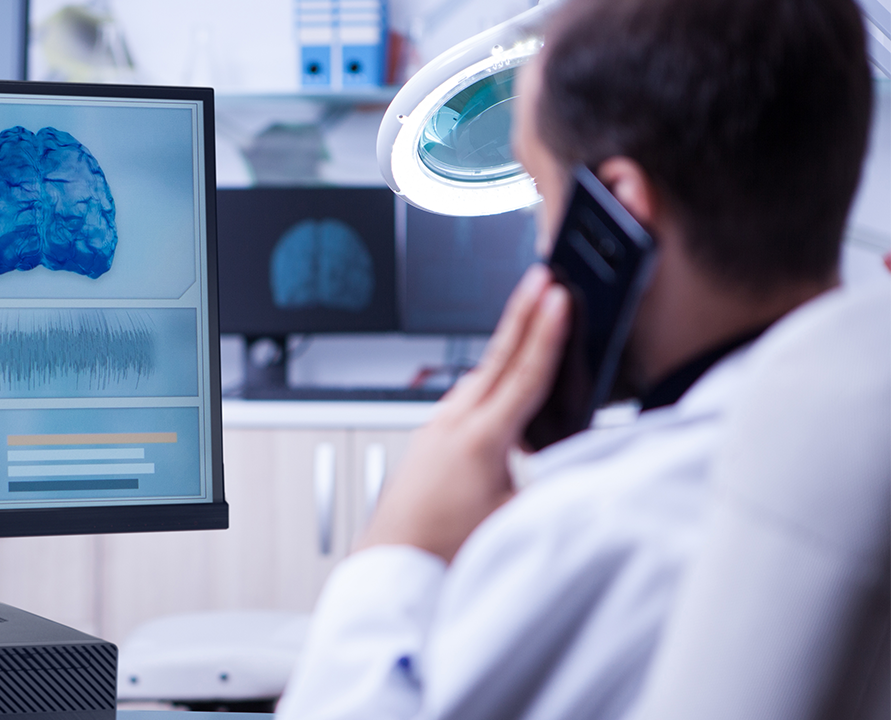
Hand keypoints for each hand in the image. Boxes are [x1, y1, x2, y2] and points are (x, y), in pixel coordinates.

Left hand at [357, 265, 570, 562]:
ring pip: (478, 380)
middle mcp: (452, 426)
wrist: (390, 566)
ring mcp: (434, 432)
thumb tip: (580, 462)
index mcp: (481, 440)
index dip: (545, 332)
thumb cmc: (447, 550)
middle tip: (540, 277)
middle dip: (521, 316)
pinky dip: (486, 385)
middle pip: (497, 360)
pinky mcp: (426, 446)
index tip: (556, 294)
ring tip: (528, 321)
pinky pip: (463, 402)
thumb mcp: (516, 520)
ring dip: (505, 351)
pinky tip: (495, 392)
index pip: (523, 374)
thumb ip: (550, 484)